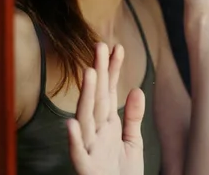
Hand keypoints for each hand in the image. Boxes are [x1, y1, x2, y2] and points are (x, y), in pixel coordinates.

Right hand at [67, 43, 144, 174]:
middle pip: (97, 98)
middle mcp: (95, 132)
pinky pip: (78, 154)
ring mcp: (89, 149)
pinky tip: (71, 123)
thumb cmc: (122, 173)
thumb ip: (133, 117)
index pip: (109, 92)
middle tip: (100, 45)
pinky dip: (73, 140)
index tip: (117, 47)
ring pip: (86, 119)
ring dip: (86, 96)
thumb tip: (137, 88)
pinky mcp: (87, 168)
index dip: (112, 70)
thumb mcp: (133, 142)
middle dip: (99, 72)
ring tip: (90, 73)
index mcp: (107, 125)